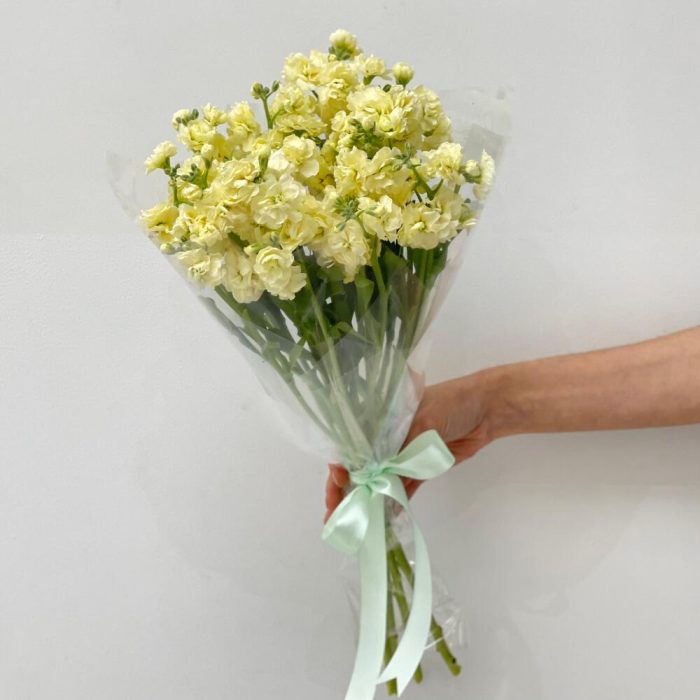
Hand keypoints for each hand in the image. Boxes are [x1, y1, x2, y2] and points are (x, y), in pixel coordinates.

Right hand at [323, 372, 495, 522]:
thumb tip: (377, 475)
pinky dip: (393, 503)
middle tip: (334, 513)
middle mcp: (386, 436)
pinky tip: (382, 519)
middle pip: (360, 465)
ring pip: (378, 480)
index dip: (341, 462)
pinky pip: (402, 487)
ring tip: (353, 522)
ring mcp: (403, 453)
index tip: (339, 481)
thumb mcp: (421, 421)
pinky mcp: (419, 468)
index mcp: (380, 417)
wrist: (486, 410)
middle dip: (346, 489)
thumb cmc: (452, 404)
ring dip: (366, 500)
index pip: (352, 442)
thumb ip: (399, 448)